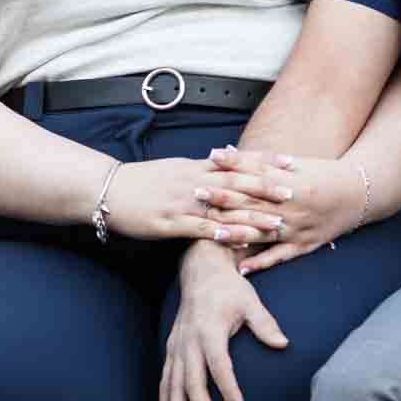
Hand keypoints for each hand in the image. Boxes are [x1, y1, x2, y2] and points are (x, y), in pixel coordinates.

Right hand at [104, 157, 273, 243]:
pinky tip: (240, 239)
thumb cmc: (141, 181)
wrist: (107, 189)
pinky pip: (200, 228)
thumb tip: (224, 165)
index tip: (290, 161)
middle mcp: (192, 181)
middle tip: (293, 192)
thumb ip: (200, 169)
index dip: (265, 161)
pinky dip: (221, 232)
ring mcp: (182, 202)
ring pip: (222, 207)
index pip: (237, 161)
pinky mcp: (169, 222)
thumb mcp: (174, 168)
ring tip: (276, 222)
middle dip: (265, 187)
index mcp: (195, 166)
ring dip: (251, 214)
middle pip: (235, 182)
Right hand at [158, 240, 288, 400]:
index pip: (219, 366)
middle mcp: (189, 340)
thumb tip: (283, 344)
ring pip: (173, 384)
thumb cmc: (229, 289)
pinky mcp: (171, 348)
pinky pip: (164, 379)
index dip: (229, 390)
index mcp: (209, 330)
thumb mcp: (250, 301)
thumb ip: (264, 324)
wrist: (201, 271)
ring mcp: (177, 345)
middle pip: (192, 381)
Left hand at [197, 148, 367, 272]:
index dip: (229, 172)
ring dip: (236, 232)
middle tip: (197, 195)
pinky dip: (261, 262)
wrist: (359, 194)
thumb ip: (258, 161)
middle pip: (253, 202)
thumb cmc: (322, 174)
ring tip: (212, 232)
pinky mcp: (305, 245)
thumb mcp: (294, 163)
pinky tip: (242, 268)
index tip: (205, 168)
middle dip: (223, 199)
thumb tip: (222, 153)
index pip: (253, 175)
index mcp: (290, 180)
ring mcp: (298, 227)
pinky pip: (281, 257)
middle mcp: (293, 204)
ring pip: (263, 231)